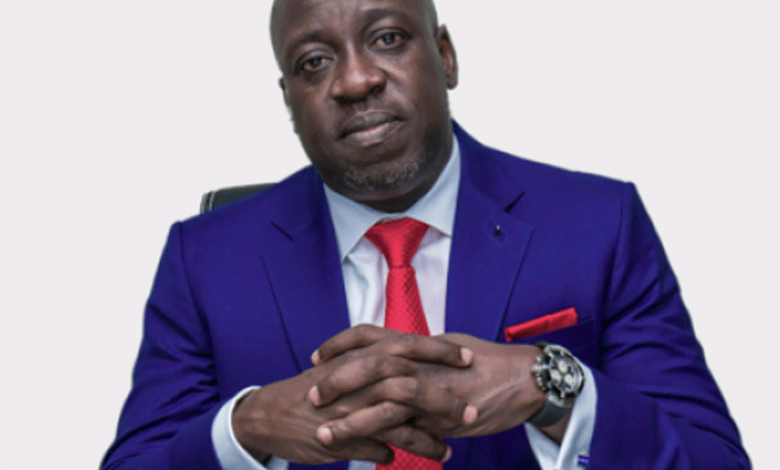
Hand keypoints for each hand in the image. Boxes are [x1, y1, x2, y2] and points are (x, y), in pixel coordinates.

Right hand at [232, 327, 475, 464]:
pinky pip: (375, 451)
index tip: (468, 357)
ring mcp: (348, 412)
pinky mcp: (338, 440)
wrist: (269, 414)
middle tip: (471, 412)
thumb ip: (376, 364)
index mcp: (360, 358)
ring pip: (397, 425)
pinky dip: (392, 456)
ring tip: (447, 451)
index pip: (406, 346)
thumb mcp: (344, 366)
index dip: (439, 350)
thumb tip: (411, 370)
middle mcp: (356, 381)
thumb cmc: (314, 389)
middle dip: (444, 400)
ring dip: (426, 441)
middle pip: (408, 385)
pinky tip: (400, 460)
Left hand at [311, 326, 548, 441]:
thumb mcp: (446, 348)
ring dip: (348, 419)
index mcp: (417, 343)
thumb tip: (396, 355)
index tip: (318, 356)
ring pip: (380, 401)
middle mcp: (419, 362)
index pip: (368, 335)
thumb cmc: (486, 362)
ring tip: (322, 433)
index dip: (340, 344)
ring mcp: (430, 390)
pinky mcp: (441, 418)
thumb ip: (418, 354)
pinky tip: (360, 452)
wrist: (523, 379)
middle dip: (335, 381)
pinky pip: (405, 430)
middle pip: (367, 364)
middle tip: (310, 395)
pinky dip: (379, 440)